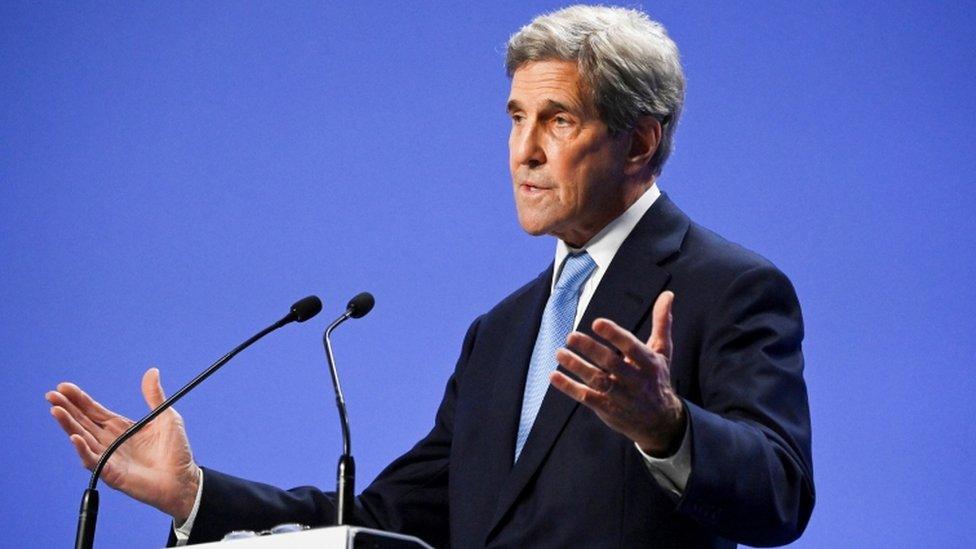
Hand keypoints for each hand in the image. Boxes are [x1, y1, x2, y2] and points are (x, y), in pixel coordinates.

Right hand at [45, 368, 200, 521]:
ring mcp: (109, 457)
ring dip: (68, 425)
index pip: (94, 410)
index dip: (79, 399)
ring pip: (83, 439)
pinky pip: (93, 461)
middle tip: (51, 394)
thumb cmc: (176, 451)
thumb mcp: (166, 417)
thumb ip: (155, 396)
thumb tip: (152, 371)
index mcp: (120, 427)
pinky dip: (83, 450)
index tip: (64, 386)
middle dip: (67, 408)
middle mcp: (110, 441)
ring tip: (56, 410)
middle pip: (83, 422)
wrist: (183, 479)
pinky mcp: (111, 473)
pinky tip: (74, 438)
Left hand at [551, 291, 685, 456]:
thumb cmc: (657, 378)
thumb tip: (668, 294)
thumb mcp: (663, 351)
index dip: (614, 335)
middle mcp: (635, 380)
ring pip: (597, 381)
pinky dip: (569, 387)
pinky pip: (586, 397)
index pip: (631, 347)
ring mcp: (620, 396)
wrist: (660, 422)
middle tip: (571, 336)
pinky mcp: (607, 408)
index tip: (596, 323)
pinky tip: (554, 376)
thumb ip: (662, 323)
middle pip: (611, 363)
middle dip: (590, 350)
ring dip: (576, 367)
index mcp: (649, 363)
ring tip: (559, 353)